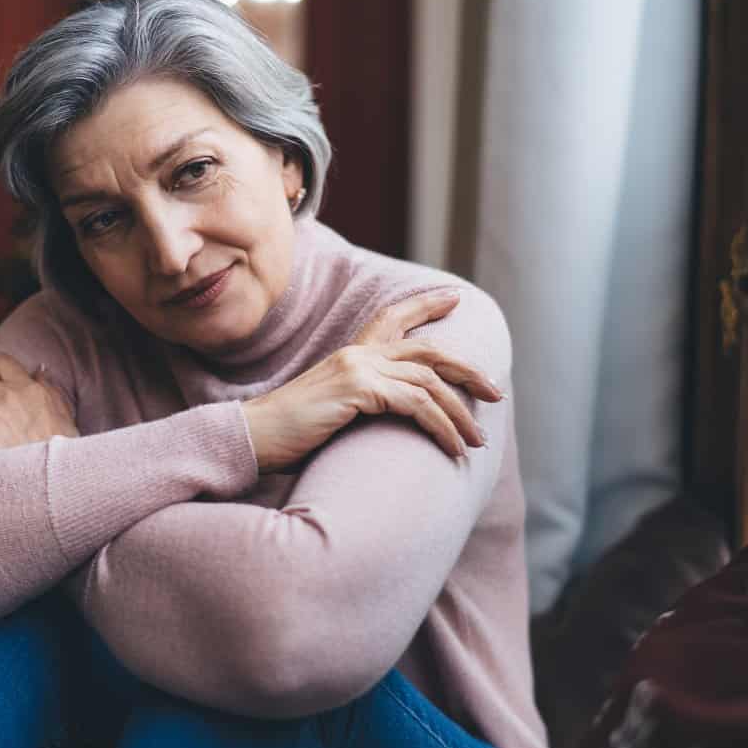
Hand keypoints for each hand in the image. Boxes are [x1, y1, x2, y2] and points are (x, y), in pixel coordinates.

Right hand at [241, 289, 503, 472]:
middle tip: (495, 392)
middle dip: (468, 370)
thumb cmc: (286, 435)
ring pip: (430, 383)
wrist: (252, 437)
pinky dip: (442, 427)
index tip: (455, 299)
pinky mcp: (358, 390)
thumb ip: (359, 402)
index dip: (425, 305)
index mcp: (349, 355)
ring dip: (460, 414)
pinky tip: (452, 448)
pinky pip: (418, 405)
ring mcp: (358, 369)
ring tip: (476, 441)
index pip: (392, 318)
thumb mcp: (330, 410)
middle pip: (428, 350)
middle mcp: (357, 355)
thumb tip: (390, 417)